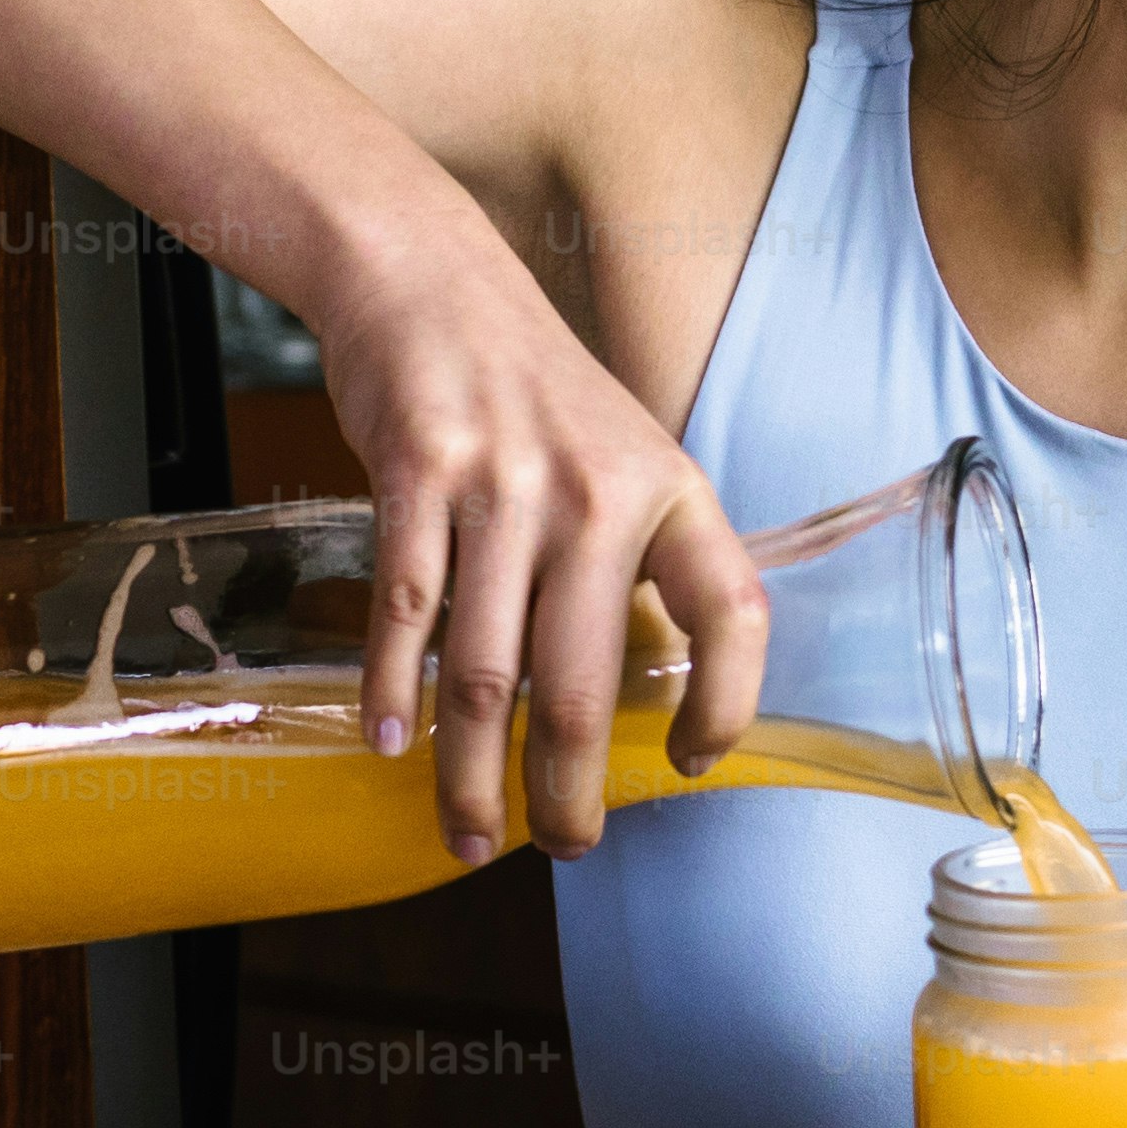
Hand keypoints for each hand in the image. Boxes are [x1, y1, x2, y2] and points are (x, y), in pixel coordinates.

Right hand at [315, 229, 765, 862]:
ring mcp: (505, 485)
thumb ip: (633, 561)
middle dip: (569, 788)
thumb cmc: (530, 390)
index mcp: (670, 491)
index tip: (692, 765)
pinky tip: (393, 742)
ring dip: (472, 769)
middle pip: (585, 680)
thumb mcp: (621, 456)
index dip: (727, 704)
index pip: (733, 615)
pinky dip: (395, 687)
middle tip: (561, 847)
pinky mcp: (419, 473)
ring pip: (488, 668)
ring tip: (467, 833)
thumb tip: (630, 698)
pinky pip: (408, 609)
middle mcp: (596, 493)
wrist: (429, 280)